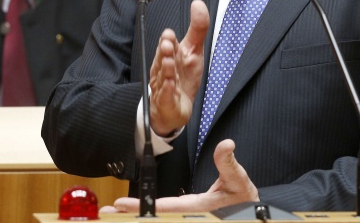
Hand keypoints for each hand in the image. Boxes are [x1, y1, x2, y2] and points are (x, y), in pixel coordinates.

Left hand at [104, 139, 258, 212]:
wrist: (251, 212)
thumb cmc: (244, 198)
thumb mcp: (238, 178)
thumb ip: (228, 162)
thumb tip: (226, 145)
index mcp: (198, 208)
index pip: (165, 208)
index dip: (143, 207)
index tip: (122, 205)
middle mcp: (190, 215)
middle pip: (157, 218)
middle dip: (132, 216)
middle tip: (108, 214)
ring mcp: (188, 218)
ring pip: (159, 219)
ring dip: (137, 217)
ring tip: (115, 215)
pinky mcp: (187, 217)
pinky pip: (165, 217)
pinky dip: (149, 216)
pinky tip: (137, 214)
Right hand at [148, 0, 209, 134]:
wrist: (176, 107)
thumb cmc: (183, 77)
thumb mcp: (194, 50)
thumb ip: (198, 28)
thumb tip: (198, 4)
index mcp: (171, 55)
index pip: (167, 44)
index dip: (167, 40)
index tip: (169, 35)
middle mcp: (165, 68)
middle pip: (162, 58)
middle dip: (164, 51)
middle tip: (167, 44)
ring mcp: (164, 85)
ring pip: (163, 76)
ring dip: (165, 69)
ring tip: (169, 61)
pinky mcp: (166, 101)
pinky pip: (165, 95)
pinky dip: (167, 90)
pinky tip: (169, 85)